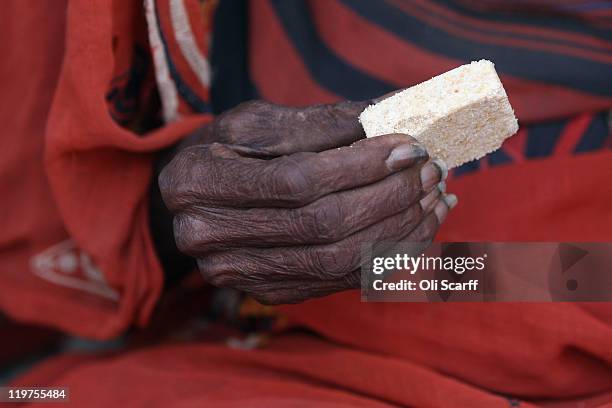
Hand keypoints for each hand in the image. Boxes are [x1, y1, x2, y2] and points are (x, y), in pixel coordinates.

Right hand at [158, 100, 454, 303]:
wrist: (198, 198)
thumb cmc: (228, 149)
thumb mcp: (260, 122)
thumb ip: (321, 122)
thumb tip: (396, 112)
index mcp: (197, 182)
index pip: (297, 180)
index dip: (360, 165)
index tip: (408, 146)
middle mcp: (210, 238)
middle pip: (323, 225)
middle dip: (389, 195)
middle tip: (431, 168)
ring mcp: (240, 274)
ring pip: (339, 260)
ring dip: (400, 228)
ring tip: (436, 195)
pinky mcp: (270, 291)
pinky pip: (342, 280)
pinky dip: (390, 254)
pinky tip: (419, 225)